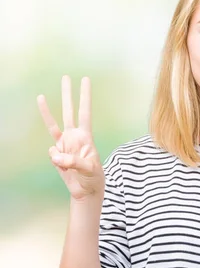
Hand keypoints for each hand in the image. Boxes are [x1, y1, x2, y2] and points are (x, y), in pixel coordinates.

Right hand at [37, 75, 103, 200]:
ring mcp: (65, 144)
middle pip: (69, 111)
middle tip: (65, 77)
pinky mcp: (57, 154)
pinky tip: (64, 166)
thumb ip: (73, 161)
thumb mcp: (89, 169)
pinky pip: (51, 152)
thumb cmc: (93, 177)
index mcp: (86, 136)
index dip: (85, 97)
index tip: (85, 80)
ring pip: (53, 125)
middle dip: (68, 95)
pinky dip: (55, 159)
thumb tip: (56, 155)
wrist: (86, 190)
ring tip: (40, 96)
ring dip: (46, 112)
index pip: (85, 112)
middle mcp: (75, 136)